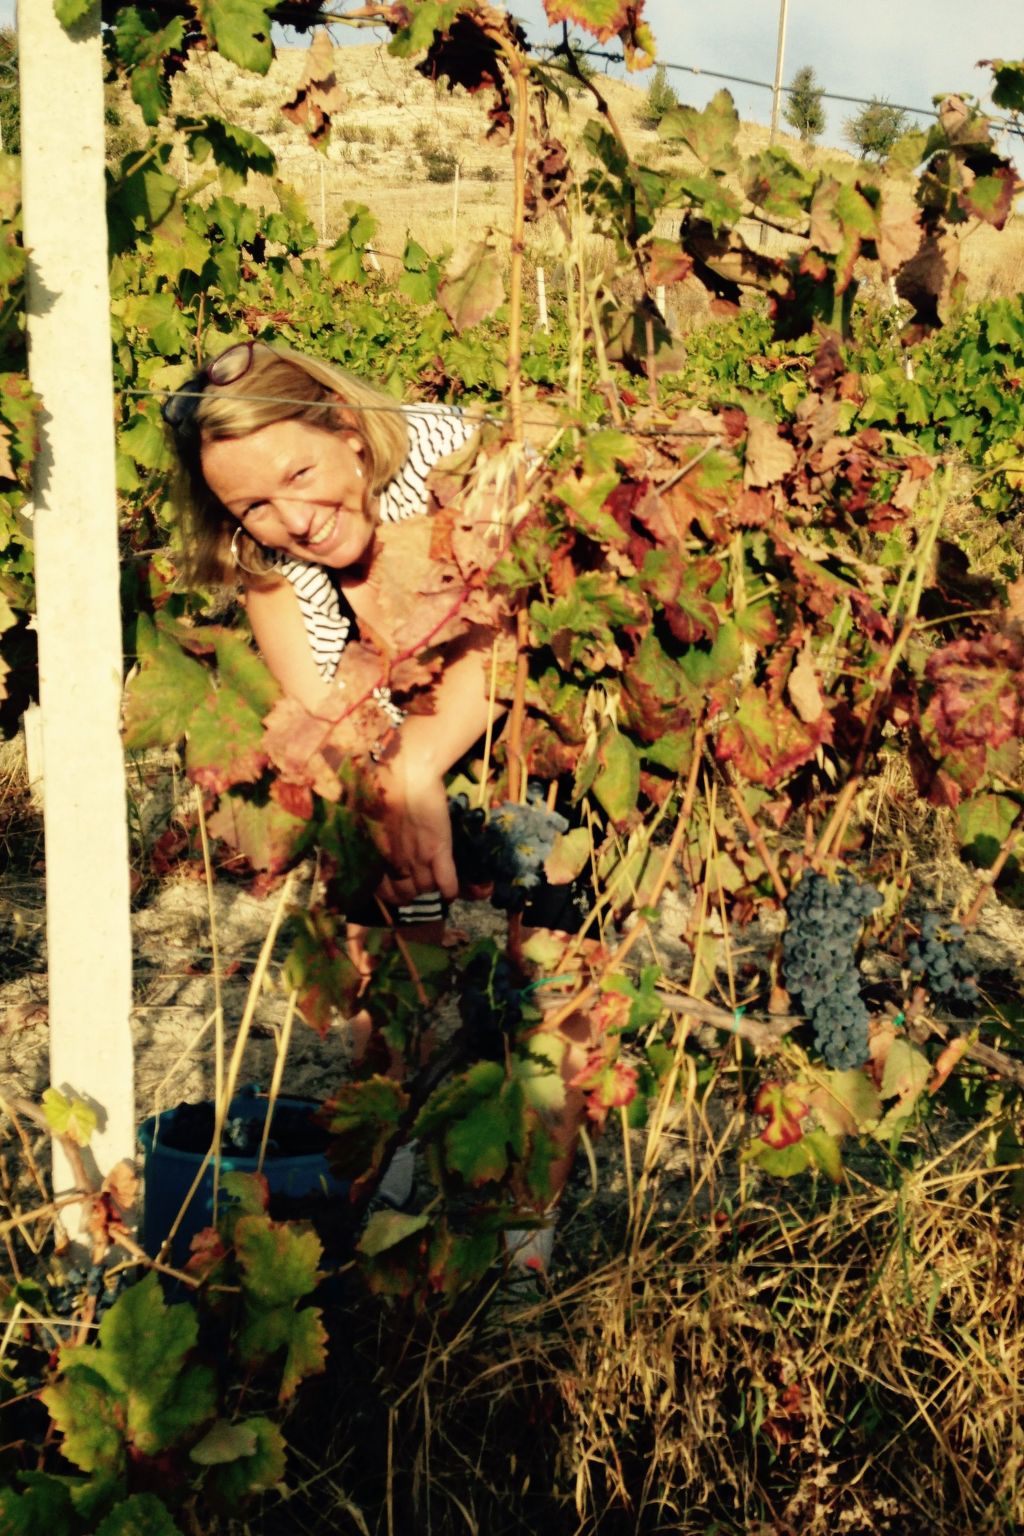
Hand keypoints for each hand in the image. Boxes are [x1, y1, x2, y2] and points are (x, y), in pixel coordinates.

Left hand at [373, 758, 457, 906]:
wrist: (405, 773)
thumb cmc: (377, 788)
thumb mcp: (363, 816)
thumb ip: (365, 836)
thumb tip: (359, 846)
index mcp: (374, 857)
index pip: (384, 892)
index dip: (391, 892)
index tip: (394, 884)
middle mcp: (395, 864)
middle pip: (406, 895)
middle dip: (409, 892)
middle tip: (413, 881)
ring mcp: (418, 859)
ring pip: (426, 890)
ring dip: (428, 888)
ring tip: (431, 877)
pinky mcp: (439, 850)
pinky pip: (446, 882)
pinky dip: (449, 891)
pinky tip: (448, 891)